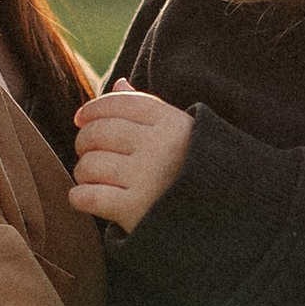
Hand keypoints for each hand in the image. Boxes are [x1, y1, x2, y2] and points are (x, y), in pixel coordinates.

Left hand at [71, 80, 194, 233]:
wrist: (225, 223)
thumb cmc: (194, 173)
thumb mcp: (182, 135)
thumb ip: (150, 109)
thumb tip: (118, 82)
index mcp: (174, 123)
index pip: (119, 103)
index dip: (92, 108)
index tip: (81, 118)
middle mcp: (161, 146)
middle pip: (98, 132)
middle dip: (84, 140)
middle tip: (88, 151)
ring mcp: (148, 178)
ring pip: (89, 164)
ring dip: (83, 171)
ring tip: (93, 177)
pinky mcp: (135, 210)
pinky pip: (87, 196)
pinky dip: (80, 197)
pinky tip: (87, 198)